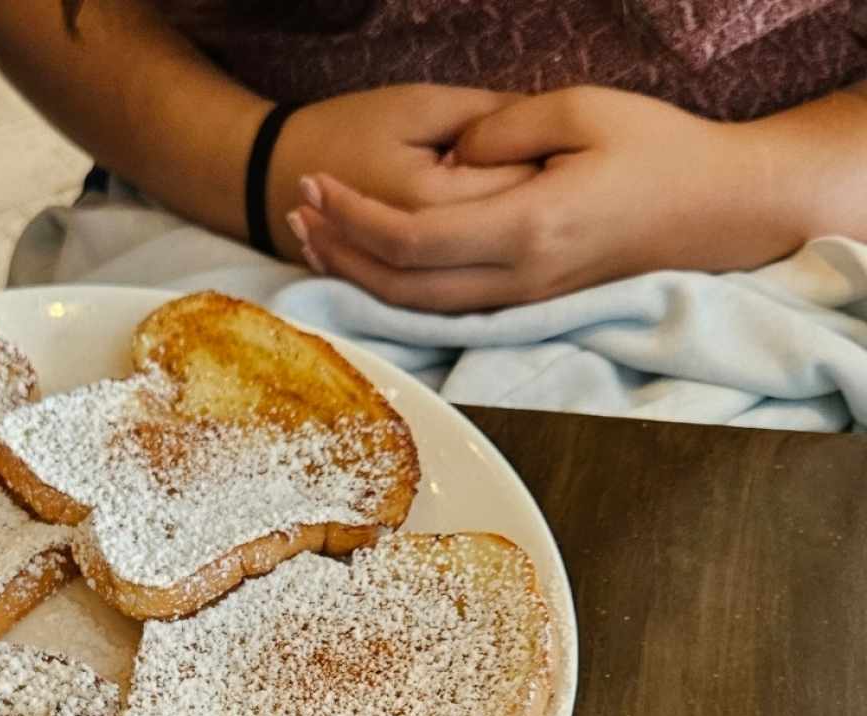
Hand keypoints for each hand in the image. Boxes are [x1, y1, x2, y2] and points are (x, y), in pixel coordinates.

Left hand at [291, 86, 806, 311]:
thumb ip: (502, 131)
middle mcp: (517, 280)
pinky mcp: (525, 304)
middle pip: (398, 286)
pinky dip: (393, 289)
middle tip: (296, 211)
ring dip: (357, 276)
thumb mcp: (584, 110)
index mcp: (528, 228)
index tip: (314, 183)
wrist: (716, 213)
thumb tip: (448, 158)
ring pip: (415, 308)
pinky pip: (441, 308)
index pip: (410, 239)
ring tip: (316, 238)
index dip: (351, 216)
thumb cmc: (660, 150)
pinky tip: (367, 264)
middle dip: (338, 250)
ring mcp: (521, 301)